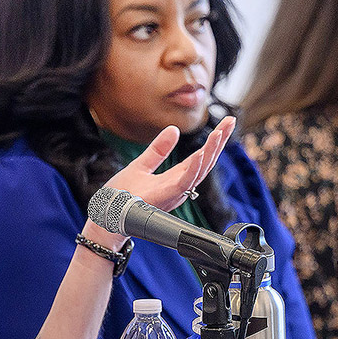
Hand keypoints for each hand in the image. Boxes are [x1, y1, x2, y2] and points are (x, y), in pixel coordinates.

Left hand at [105, 118, 233, 212]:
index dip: (214, 141)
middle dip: (219, 143)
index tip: (225, 123)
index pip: (200, 157)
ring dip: (211, 152)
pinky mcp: (164, 198)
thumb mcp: (141, 165)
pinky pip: (184, 183)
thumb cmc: (121, 196)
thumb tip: (173, 129)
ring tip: (219, 133)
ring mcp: (173, 194)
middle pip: (205, 163)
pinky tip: (201, 153)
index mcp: (174, 178)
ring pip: (199, 172)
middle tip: (230, 122)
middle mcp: (178, 187)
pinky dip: (194, 169)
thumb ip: (158, 149)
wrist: (107, 216)